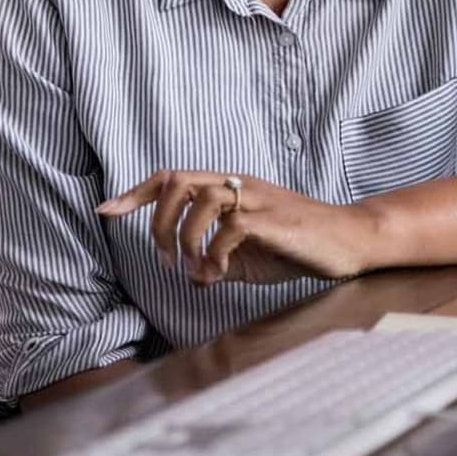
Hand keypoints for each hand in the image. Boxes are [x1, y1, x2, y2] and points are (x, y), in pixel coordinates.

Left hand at [97, 169, 380, 284]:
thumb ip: (217, 262)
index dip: (136, 193)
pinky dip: (215, 255)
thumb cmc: (299, 246)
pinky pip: (229, 228)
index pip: (173, 177)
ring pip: (201, 198)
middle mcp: (240, 185)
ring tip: (195, 269)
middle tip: (167, 259)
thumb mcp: (248, 257)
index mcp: (230, 189)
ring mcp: (256, 199)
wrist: (349, 242)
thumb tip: (192, 278)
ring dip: (186, 239)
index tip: (107, 210)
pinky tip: (220, 274)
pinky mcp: (272, 219)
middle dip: (158, 222)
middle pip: (178, 181)